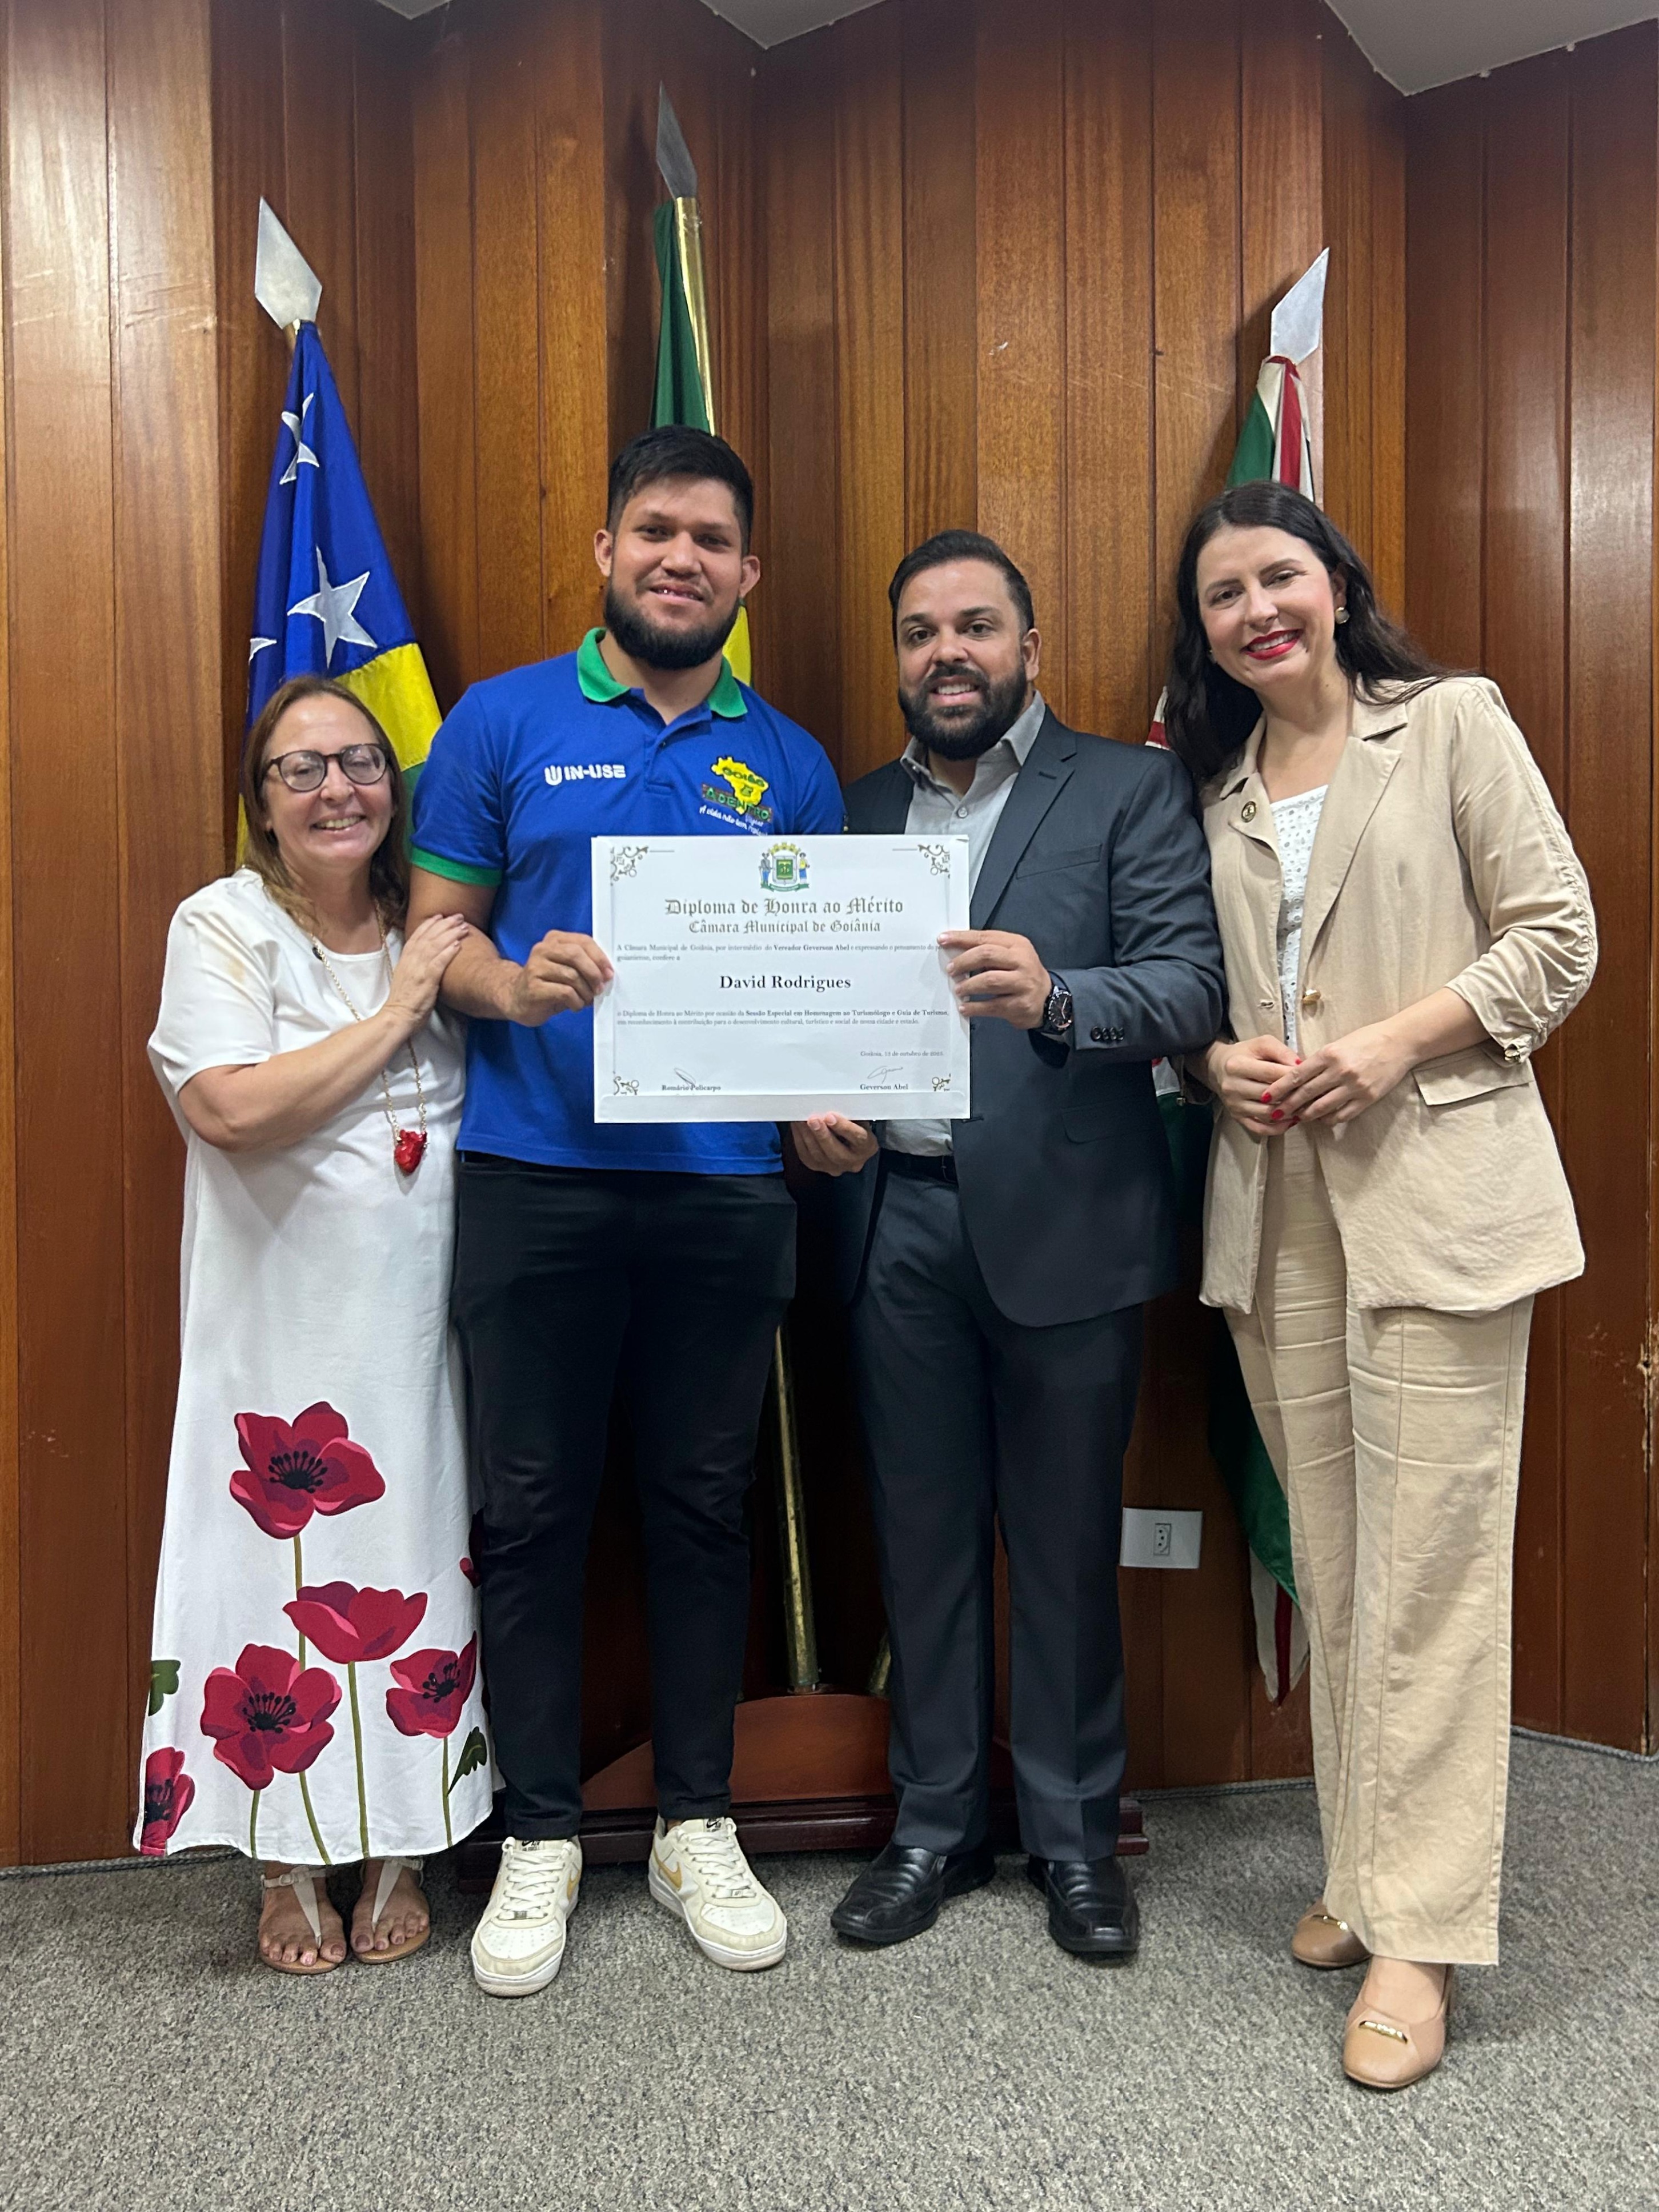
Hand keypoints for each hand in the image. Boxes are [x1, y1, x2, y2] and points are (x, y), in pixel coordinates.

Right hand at [383, 913, 470, 1030]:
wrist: (398, 1016)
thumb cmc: (404, 1000)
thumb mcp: (405, 977)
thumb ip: (413, 965)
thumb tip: (423, 958)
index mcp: (405, 959)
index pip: (417, 936)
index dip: (429, 924)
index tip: (439, 915)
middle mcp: (411, 960)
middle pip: (429, 937)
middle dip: (444, 924)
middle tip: (458, 916)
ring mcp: (418, 969)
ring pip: (435, 945)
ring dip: (450, 934)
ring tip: (463, 927)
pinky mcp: (427, 979)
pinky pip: (439, 962)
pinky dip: (448, 952)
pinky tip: (458, 945)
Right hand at [507, 931, 613, 1025]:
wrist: (517, 999)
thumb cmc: (549, 984)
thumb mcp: (567, 969)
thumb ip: (584, 965)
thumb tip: (607, 974)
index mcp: (554, 940)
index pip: (582, 941)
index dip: (599, 957)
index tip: (609, 973)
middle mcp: (542, 950)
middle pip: (576, 955)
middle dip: (593, 973)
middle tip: (600, 988)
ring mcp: (535, 968)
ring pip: (572, 976)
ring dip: (585, 992)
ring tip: (586, 1000)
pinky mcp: (533, 987)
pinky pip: (565, 992)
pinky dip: (576, 1002)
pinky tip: (575, 1005)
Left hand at [791, 1114, 877, 1176]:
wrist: (850, 1142)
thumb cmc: (855, 1126)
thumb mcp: (858, 1119)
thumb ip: (849, 1115)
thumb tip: (832, 1103)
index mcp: (867, 1147)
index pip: (858, 1138)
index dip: (843, 1128)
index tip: (830, 1117)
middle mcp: (853, 1161)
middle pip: (837, 1153)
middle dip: (822, 1135)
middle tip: (813, 1120)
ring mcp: (836, 1167)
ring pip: (819, 1156)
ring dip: (808, 1136)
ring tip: (801, 1121)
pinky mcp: (820, 1168)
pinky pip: (807, 1157)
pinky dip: (800, 1140)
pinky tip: (797, 1128)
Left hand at [939, 930, 1050, 1029]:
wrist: (1048, 999)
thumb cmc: (1022, 974)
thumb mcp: (1011, 955)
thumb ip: (988, 950)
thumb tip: (955, 950)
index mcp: (1017, 944)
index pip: (985, 937)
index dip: (961, 938)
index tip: (943, 940)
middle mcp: (1022, 961)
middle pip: (987, 955)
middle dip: (964, 962)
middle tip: (951, 970)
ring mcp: (1023, 983)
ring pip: (989, 980)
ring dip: (968, 985)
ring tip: (958, 989)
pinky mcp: (1021, 1004)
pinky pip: (993, 1005)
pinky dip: (975, 1007)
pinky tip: (965, 1007)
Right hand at [1205, 1034, 1301, 1137]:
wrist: (1218, 1068)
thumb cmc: (1245, 1054)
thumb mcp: (1261, 1044)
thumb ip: (1281, 1051)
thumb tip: (1301, 1065)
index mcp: (1237, 1065)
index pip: (1271, 1073)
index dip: (1293, 1076)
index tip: (1310, 1076)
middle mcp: (1233, 1087)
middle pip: (1270, 1095)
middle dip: (1294, 1095)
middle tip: (1312, 1094)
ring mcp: (1234, 1105)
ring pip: (1267, 1113)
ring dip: (1289, 1112)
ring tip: (1305, 1107)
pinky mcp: (1236, 1117)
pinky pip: (1259, 1128)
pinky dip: (1278, 1128)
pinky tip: (1291, 1121)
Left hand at [1267, 1020, 1412, 1125]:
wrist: (1400, 1042)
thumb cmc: (1368, 1039)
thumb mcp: (1339, 1044)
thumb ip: (1320, 1060)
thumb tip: (1298, 1076)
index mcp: (1329, 1054)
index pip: (1296, 1074)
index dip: (1279, 1088)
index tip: (1267, 1095)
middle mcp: (1340, 1071)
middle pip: (1305, 1093)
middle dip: (1287, 1105)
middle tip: (1275, 1112)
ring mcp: (1354, 1087)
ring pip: (1321, 1107)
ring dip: (1306, 1115)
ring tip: (1297, 1117)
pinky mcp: (1367, 1098)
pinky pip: (1342, 1115)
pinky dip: (1328, 1119)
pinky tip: (1322, 1119)